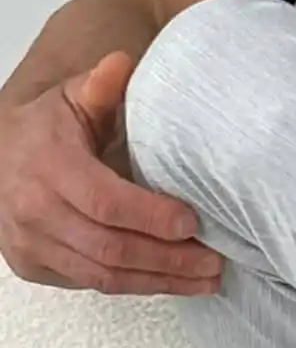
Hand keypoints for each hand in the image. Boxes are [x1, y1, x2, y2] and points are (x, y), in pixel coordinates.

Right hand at [0, 53, 223, 294]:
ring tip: (204, 279)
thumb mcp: (73, 95)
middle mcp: (33, 210)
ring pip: (100, 275)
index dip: (150, 216)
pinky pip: (88, 283)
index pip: (105, 201)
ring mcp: (29, 244)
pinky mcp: (32, 266)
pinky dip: (133, 285)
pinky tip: (169, 280)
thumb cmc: (50, 123)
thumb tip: (121, 63)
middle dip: (166, 258)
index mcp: (48, 165)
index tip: (193, 222)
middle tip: (214, 262)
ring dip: (157, 281)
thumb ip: (102, 85)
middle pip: (108, 247)